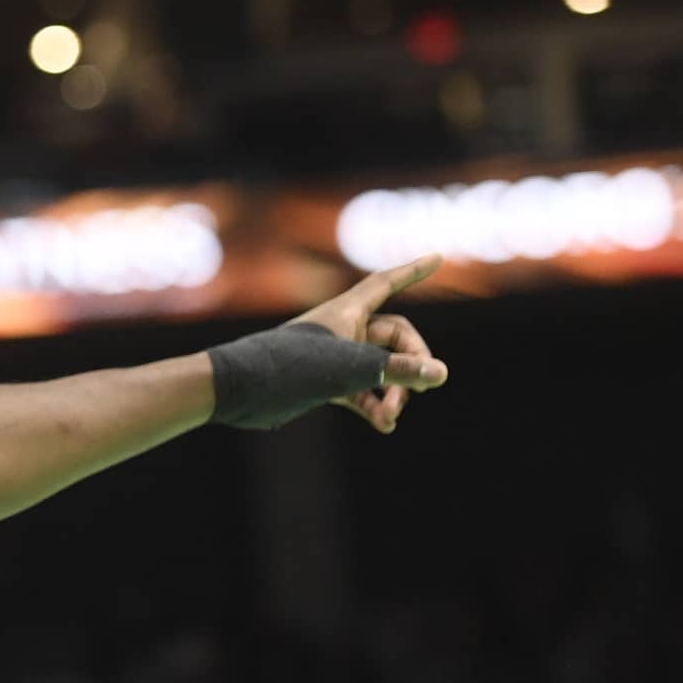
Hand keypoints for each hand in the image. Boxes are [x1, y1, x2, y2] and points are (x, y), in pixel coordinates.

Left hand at [291, 253, 450, 432]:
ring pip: (379, 368)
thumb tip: (441, 374)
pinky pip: (360, 391)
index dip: (413, 271)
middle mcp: (344, 329)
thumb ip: (399, 370)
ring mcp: (334, 356)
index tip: (438, 257)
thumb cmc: (293, 368)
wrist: (241, 389)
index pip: (387, 283)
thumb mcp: (351, 368)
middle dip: (409, 365)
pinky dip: (373, 406)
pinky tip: (384, 425)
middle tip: (415, 392)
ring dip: (391, 392)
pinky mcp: (325, 381)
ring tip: (391, 416)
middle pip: (396, 338)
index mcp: (347, 310)